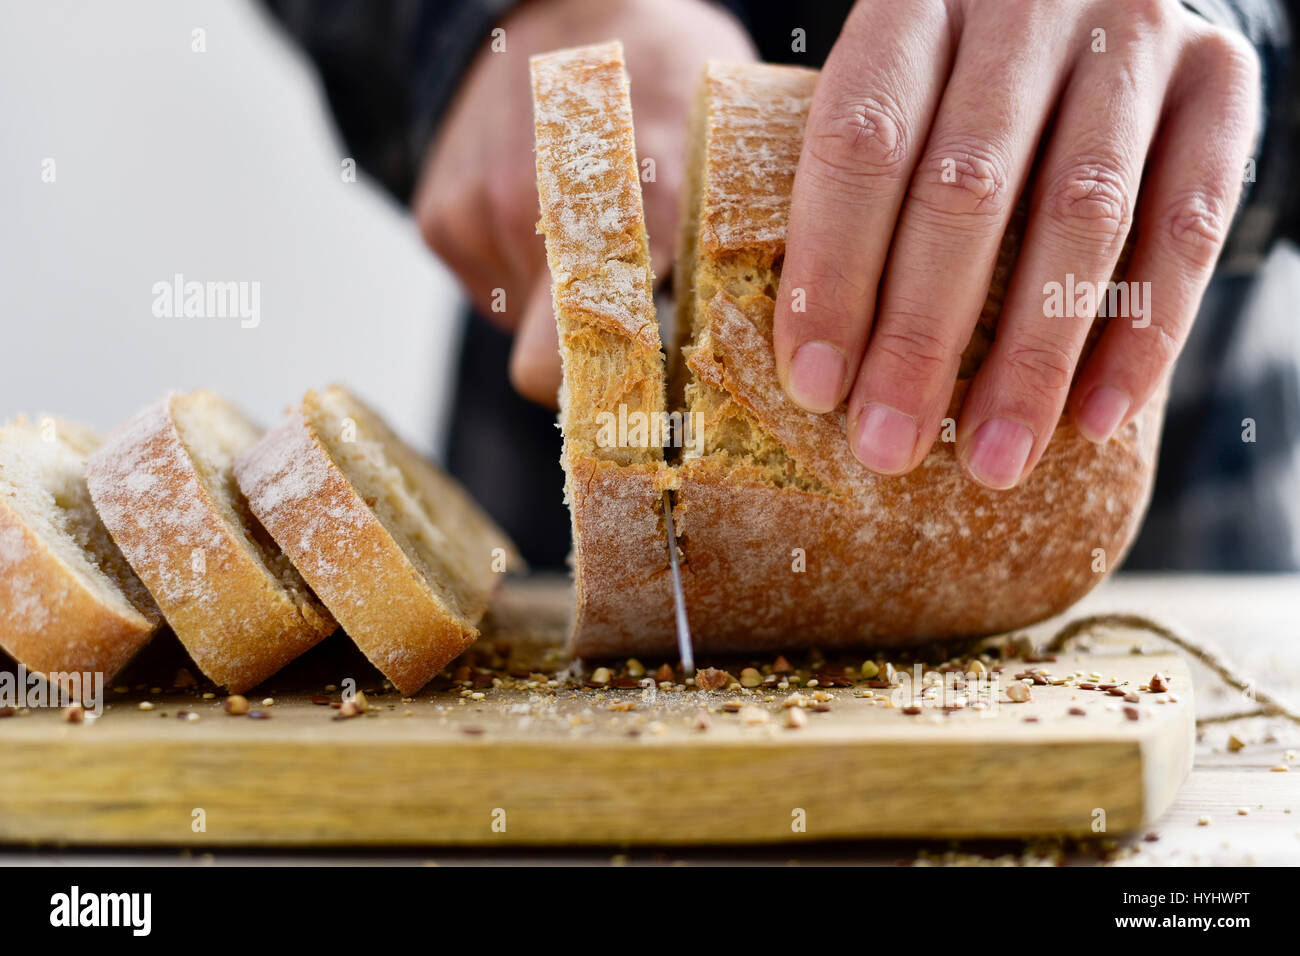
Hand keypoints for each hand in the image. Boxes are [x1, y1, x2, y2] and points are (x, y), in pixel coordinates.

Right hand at [414, 0, 754, 405]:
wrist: (561, 2)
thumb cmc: (668, 76)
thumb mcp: (732, 147)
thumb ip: (748, 245)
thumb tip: (792, 344)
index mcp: (640, 204)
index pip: (609, 357)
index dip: (624, 407)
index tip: (653, 418)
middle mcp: (545, 216)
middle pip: (551, 369)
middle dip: (588, 371)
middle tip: (631, 340)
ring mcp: (482, 216)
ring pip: (524, 330)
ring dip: (561, 309)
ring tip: (595, 241)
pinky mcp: (439, 219)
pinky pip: (492, 291)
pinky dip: (522, 276)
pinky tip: (549, 218)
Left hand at [773, 0, 1258, 487]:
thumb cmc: (958, 80)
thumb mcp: (892, 96)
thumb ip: (853, 185)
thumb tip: (806, 354)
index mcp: (916, 0)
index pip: (862, 141)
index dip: (834, 271)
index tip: (814, 385)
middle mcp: (1027, 4)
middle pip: (966, 188)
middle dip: (922, 336)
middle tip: (889, 445)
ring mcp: (1134, 34)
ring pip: (1082, 214)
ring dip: (1032, 356)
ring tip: (993, 459)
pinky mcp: (1218, 80)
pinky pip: (1189, 223)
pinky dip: (1142, 333)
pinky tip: (1095, 418)